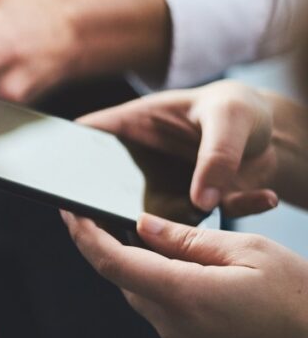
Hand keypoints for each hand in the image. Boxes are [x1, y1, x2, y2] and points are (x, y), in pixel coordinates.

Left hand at [62, 211, 307, 337]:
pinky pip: (165, 314)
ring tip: (156, 237)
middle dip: (112, 246)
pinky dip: (164, 287)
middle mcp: (173, 325)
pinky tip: (188, 271)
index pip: (111, 262)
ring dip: (142, 267)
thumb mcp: (250, 252)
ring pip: (143, 296)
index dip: (83, 235)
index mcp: (182, 295)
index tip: (68, 211)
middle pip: (124, 278)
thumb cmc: (302, 303)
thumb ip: (189, 239)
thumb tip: (142, 225)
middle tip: (109, 213)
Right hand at [79, 81, 278, 214]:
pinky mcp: (202, 205)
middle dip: (105, 208)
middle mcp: (145, 162)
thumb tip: (199, 202)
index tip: (60, 183)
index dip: (67, 157)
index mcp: (136, 125)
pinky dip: (238, 211)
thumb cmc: (239, 109)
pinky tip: (266, 196)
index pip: (89, 138)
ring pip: (151, 218)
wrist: (275, 132)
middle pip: (107, 187)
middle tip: (110, 225)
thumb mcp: (229, 117)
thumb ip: (215, 156)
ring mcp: (169, 187)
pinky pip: (212, 220)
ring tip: (196, 215)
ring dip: (169, 228)